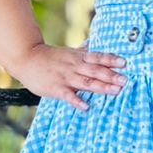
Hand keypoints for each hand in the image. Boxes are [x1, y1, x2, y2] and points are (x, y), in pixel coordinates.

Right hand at [10, 41, 126, 112]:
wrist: (26, 58)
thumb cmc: (49, 57)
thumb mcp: (68, 52)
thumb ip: (82, 51)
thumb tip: (93, 45)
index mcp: (78, 58)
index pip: (98, 57)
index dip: (111, 60)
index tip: (125, 63)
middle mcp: (75, 66)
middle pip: (96, 70)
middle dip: (111, 75)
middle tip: (126, 80)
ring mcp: (66, 77)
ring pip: (86, 82)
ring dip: (101, 86)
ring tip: (115, 91)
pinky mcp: (56, 88)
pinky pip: (68, 95)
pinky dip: (77, 101)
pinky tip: (86, 107)